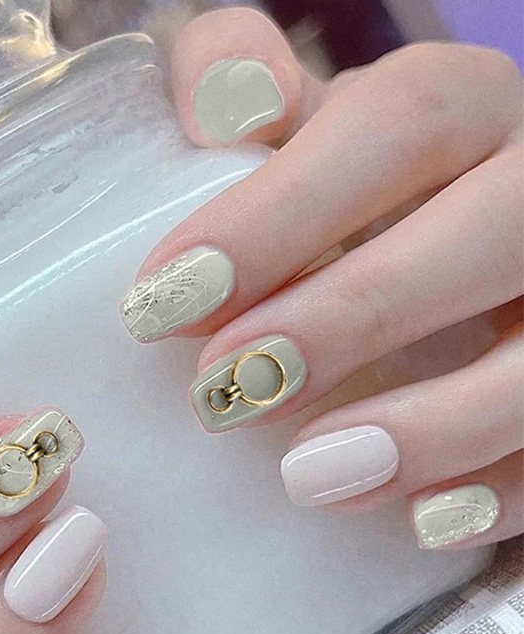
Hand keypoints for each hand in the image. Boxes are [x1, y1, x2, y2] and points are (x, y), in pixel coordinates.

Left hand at [120, 8, 522, 550]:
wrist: (447, 222)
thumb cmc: (352, 186)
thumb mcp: (301, 128)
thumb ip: (248, 89)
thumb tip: (221, 98)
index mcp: (462, 108)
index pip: (397, 126)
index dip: (279, 214)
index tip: (167, 298)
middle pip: (484, 233)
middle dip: (350, 318)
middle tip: (224, 393)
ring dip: (434, 427)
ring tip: (309, 477)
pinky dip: (501, 490)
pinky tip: (419, 520)